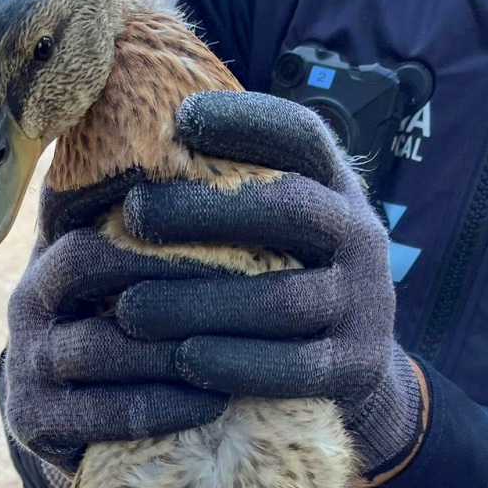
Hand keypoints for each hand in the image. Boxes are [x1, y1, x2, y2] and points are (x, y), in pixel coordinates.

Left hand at [1, 92, 424, 476]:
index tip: (180, 118)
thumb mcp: (269, 225)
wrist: (349, 369)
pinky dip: (236, 363)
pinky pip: (296, 367)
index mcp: (334, 188)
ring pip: (283, 299)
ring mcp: (365, 303)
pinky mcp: (357, 366)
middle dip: (205, 209)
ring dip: (200, 302)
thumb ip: (225, 188)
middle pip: (290, 207)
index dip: (247, 120)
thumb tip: (121, 144)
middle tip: (132, 213)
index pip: (302, 137)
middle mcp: (359, 236)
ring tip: (129, 309)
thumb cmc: (275, 276)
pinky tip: (182, 360)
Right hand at [1, 170, 228, 473]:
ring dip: (174, 344)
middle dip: (171, 273)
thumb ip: (164, 236)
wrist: (85, 425)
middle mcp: (27, 303)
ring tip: (242, 344)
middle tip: (249, 278)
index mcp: (52, 256)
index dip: (158, 226)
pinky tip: (214, 402)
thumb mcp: (135, 282)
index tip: (231, 226)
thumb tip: (227, 160)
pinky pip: (100, 414)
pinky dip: (162, 407)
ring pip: (99, 346)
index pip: (98, 225)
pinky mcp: (31, 421)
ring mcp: (24, 363)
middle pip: (88, 269)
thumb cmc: (133, 335)